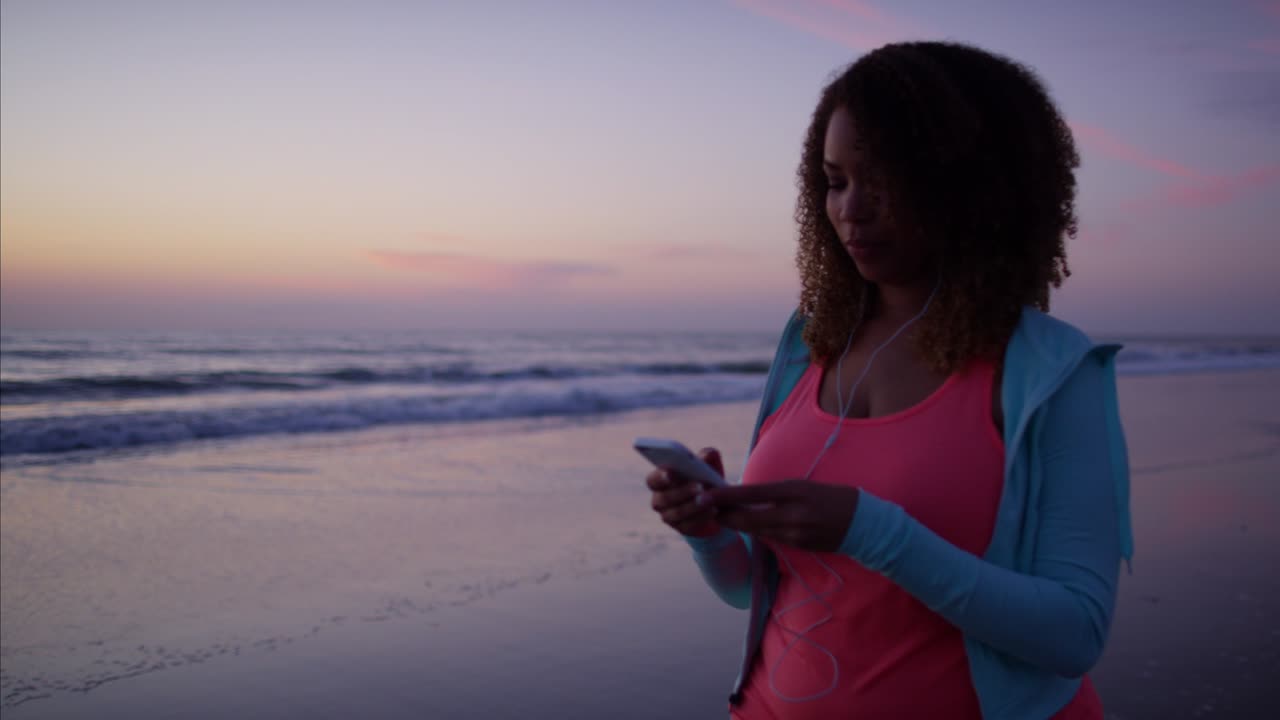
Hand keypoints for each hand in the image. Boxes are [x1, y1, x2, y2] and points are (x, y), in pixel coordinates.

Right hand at [646, 447, 723, 537]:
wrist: (713, 501)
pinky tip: (714, 511)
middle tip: (699, 486)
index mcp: (659, 481)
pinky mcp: (681, 528)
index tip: (671, 472)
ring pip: (677, 513)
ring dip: (693, 506)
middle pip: (665, 498)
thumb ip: (707, 456)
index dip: (660, 477)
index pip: (653, 480)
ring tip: (709, 499)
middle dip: (682, 492)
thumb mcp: (707, 464)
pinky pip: (688, 526)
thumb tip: (707, 455)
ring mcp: (668, 516)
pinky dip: (701, 518)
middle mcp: (659, 500)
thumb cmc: (704, 477)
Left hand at [704, 480, 859, 552]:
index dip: (726, 496)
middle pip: (748, 519)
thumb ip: (778, 492)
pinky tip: (750, 526)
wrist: (864, 523)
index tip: (705, 495)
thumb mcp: (805, 486)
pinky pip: (771, 539)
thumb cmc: (834, 496)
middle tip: (705, 509)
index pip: (752, 494)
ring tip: (722, 515)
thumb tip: (749, 495)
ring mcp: (795, 533)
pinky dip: (759, 532)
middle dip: (724, 515)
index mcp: (794, 491)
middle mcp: (792, 513)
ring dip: (739, 524)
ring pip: (756, 531)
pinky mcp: (798, 547)